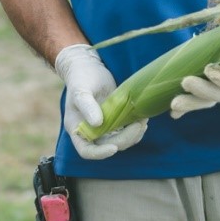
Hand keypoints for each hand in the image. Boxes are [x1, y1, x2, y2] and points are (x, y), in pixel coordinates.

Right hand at [54, 44, 146, 159]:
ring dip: (133, 135)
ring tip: (143, 120)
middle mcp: (90, 132)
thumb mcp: (81, 89)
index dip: (100, 153)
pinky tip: (141, 120)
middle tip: (139, 125)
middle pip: (107, 146)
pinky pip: (125, 132)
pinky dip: (135, 129)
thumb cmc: (80, 77)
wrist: (88, 67)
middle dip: (125, 139)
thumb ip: (87, 105)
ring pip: (119, 142)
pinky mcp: (114, 122)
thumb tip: (97, 123)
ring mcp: (103, 128)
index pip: (86, 150)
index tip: (114, 148)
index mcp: (77, 128)